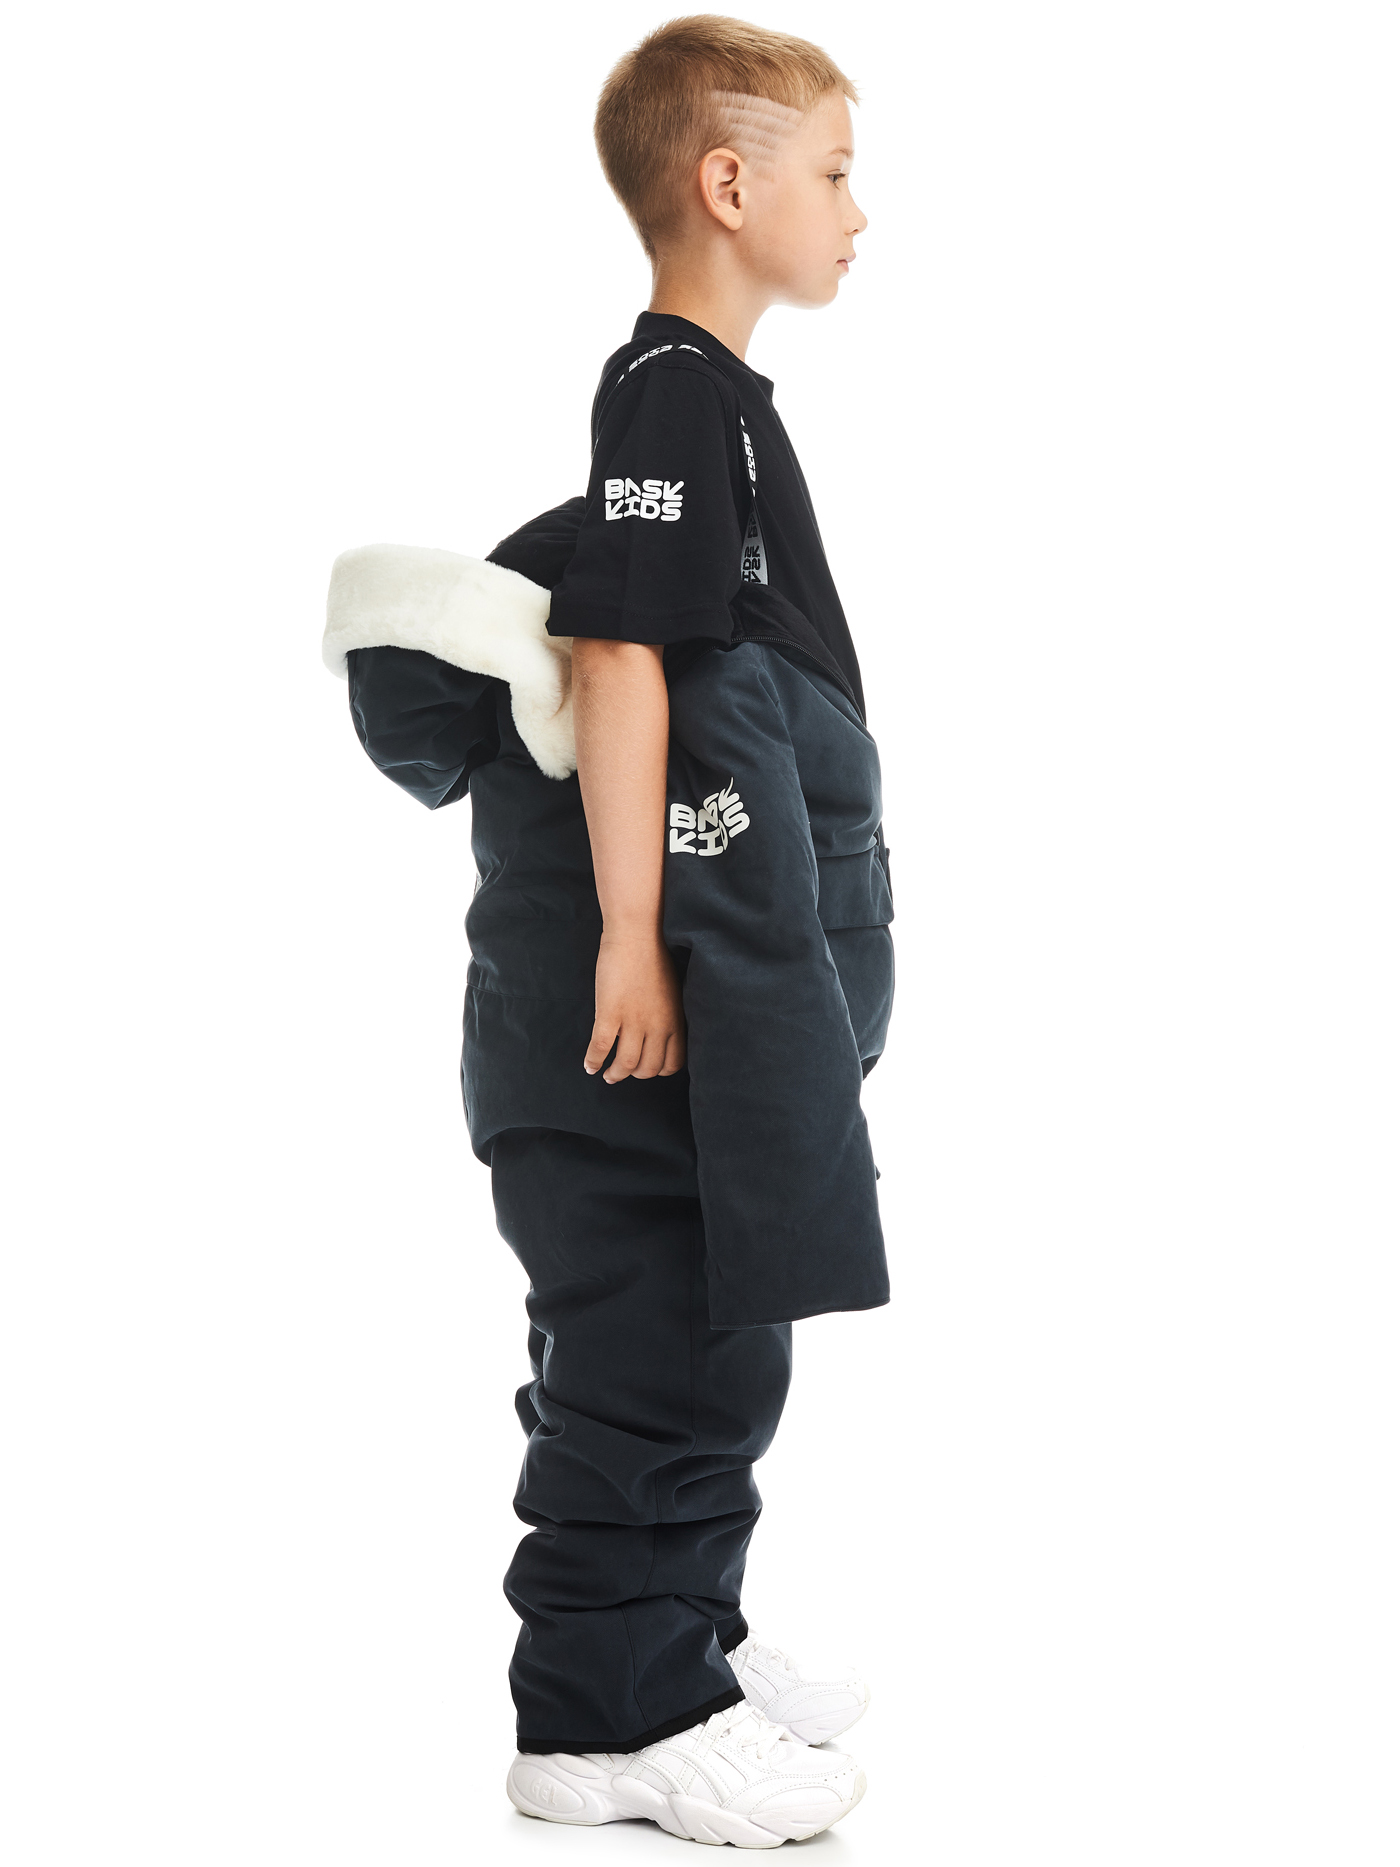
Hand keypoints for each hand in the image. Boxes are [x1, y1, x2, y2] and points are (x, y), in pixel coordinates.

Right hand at [585, 929, 686, 1082]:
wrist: (636, 936)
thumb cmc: (653, 958)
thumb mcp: (672, 992)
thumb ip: (668, 1016)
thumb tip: (660, 1033)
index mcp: (675, 1021)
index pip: (672, 1064)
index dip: (657, 1071)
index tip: (646, 1069)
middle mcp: (657, 1026)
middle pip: (647, 1068)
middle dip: (634, 1075)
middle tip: (622, 1073)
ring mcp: (633, 1021)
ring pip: (625, 1064)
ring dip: (614, 1075)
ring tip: (607, 1075)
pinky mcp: (610, 1013)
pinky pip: (600, 1047)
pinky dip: (593, 1061)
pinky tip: (589, 1066)